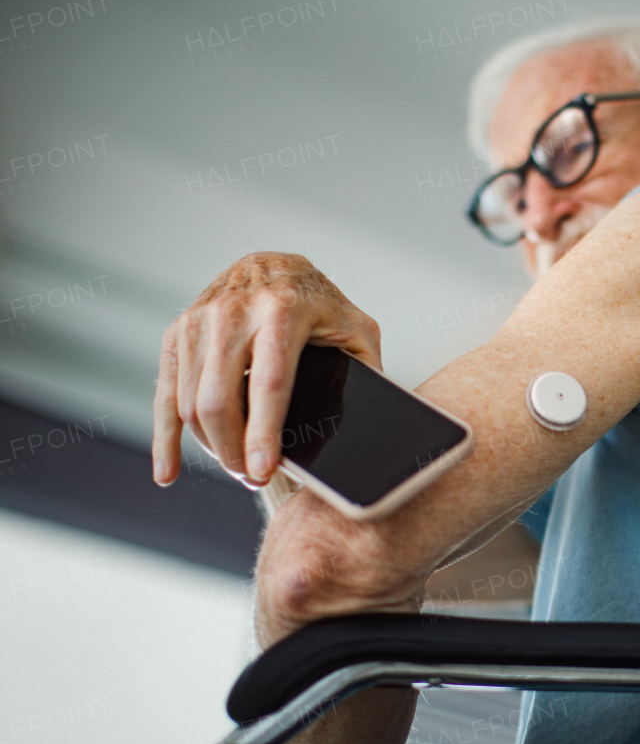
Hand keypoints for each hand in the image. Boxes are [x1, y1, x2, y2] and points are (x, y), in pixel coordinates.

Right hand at [152, 252, 380, 488]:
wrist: (276, 265)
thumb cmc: (321, 304)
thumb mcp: (356, 329)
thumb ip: (364, 369)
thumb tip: (371, 421)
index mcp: (283, 310)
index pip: (268, 384)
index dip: (263, 433)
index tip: (263, 471)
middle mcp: (234, 312)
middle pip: (219, 400)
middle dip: (234, 451)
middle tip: (254, 478)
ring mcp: (200, 321)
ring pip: (190, 403)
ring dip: (211, 446)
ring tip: (238, 467)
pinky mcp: (178, 333)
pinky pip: (164, 394)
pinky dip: (165, 438)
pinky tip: (169, 472)